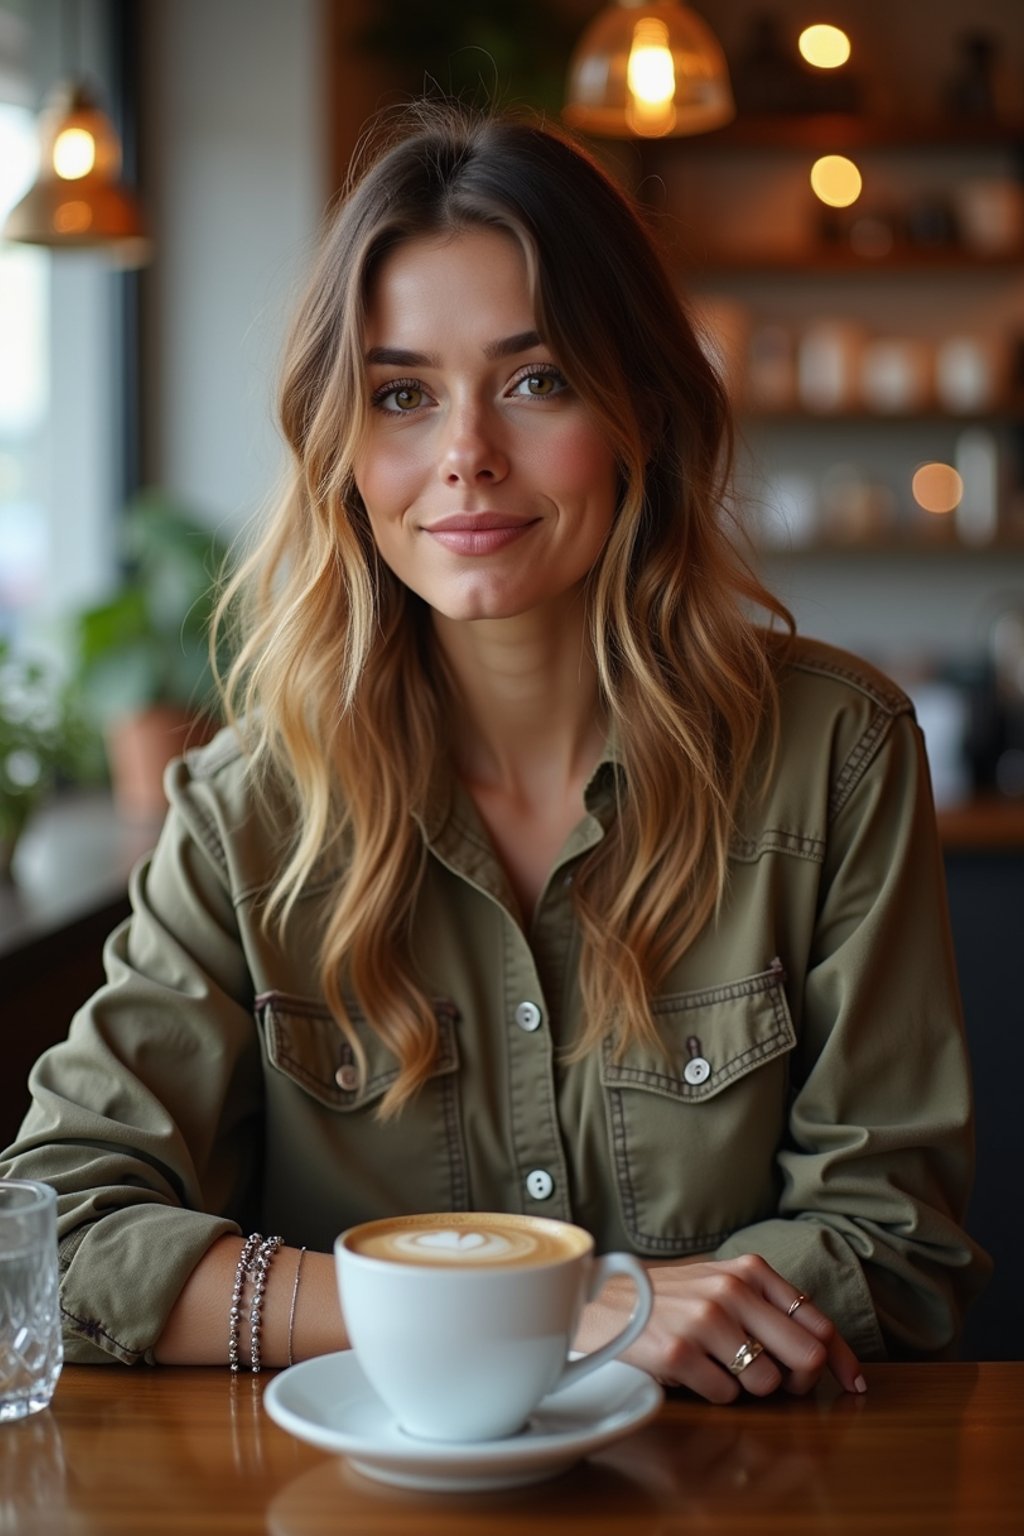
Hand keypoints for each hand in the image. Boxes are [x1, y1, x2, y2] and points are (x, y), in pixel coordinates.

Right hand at [576, 1252, 865, 1404]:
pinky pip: (726, 1395)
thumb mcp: (720, 1283)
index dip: (840, 1359)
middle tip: (780, 1387)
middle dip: (800, 1382)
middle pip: (805, 1356)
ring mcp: (706, 1320)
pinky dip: (714, 1394)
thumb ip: (766, 1306)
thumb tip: (822, 1348)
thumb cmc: (667, 1299)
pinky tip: (691, 1373)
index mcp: (749, 1271)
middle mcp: (732, 1291)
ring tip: (718, 1369)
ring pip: (768, 1383)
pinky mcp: (680, 1351)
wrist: (601, 1303)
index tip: (852, 1383)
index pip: (817, 1320)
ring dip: (749, 1389)